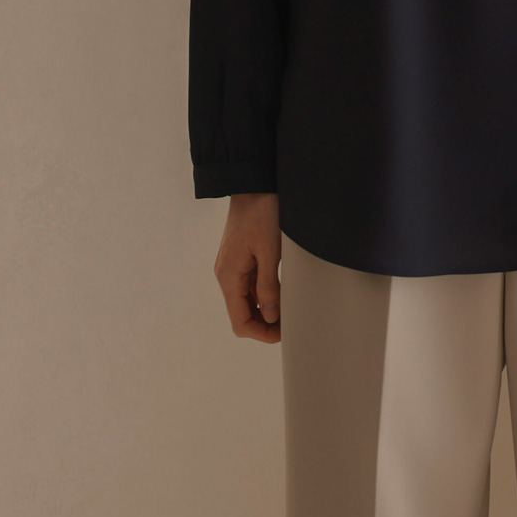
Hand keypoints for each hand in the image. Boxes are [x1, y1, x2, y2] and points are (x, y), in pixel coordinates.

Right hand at [214, 192, 281, 341]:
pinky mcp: (240, 257)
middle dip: (264, 324)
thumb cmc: (261, 213)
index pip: (240, 322)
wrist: (253, 183)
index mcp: (229, 276)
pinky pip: (250, 285)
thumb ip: (268, 287)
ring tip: (289, 308)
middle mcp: (226, 274)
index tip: (284, 332)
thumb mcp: (269, 251)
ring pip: (246, 301)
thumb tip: (271, 318)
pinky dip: (263, 294)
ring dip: (265, 309)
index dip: (262, 333)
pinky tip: (281, 290)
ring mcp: (232, 266)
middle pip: (242, 314)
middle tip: (291, 322)